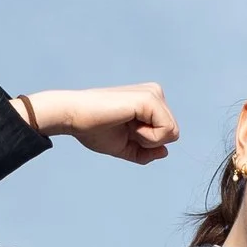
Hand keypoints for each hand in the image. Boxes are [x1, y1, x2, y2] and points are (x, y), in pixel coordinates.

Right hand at [14, 82, 179, 164]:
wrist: (73, 117)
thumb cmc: (94, 129)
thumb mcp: (125, 146)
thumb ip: (146, 152)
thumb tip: (165, 152)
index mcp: (150, 102)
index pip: (167, 133)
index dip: (147, 143)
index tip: (125, 131)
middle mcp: (155, 93)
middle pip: (173, 133)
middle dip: (150, 142)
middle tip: (125, 129)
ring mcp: (153, 94)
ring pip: (172, 132)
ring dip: (148, 139)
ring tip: (126, 126)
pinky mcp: (150, 98)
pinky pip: (167, 130)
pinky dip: (148, 137)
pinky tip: (129, 124)